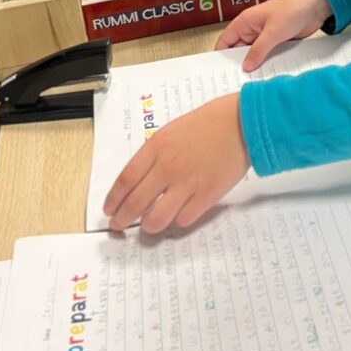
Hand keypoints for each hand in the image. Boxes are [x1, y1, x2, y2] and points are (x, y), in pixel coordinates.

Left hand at [103, 93, 248, 232]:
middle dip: (123, 219)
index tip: (109, 210)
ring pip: (156, 218)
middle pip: (135, 203)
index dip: (114, 200)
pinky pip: (183, 220)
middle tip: (119, 226)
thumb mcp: (170, 131)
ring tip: (148, 226)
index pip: (125, 180)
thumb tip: (139, 182)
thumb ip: (154, 155)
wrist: (240, 124)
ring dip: (148, 227)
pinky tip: (176, 217)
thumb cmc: (206, 124)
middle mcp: (167, 167)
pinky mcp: (207, 196)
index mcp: (156, 147)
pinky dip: (176, 222)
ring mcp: (187, 183)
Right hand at [215, 0, 332, 71]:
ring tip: (252, 81)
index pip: (225, 40)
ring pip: (253, 54)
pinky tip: (268, 74)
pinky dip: (267, 63)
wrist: (315, 5)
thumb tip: (246, 66)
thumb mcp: (273, 32)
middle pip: (238, 50)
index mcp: (245, 22)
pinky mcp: (276, 42)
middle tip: (236, 81)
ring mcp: (264, 36)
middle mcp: (252, 29)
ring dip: (254, 64)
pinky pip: (267, 55)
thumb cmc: (292, 9)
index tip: (218, 71)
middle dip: (238, 63)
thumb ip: (258, 50)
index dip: (220, 55)